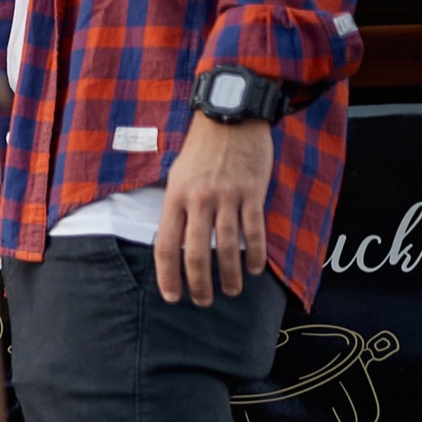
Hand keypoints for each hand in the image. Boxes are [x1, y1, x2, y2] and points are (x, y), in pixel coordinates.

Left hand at [155, 116, 273, 304]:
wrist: (230, 118)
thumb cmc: (200, 150)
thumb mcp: (176, 176)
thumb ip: (174, 207)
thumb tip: (171, 241)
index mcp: (174, 199)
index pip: (166, 247)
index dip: (167, 276)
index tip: (172, 296)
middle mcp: (198, 201)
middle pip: (196, 254)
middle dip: (199, 284)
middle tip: (203, 302)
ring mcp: (227, 198)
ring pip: (227, 247)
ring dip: (230, 276)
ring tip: (232, 292)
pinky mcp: (252, 193)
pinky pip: (254, 231)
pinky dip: (255, 254)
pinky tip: (256, 270)